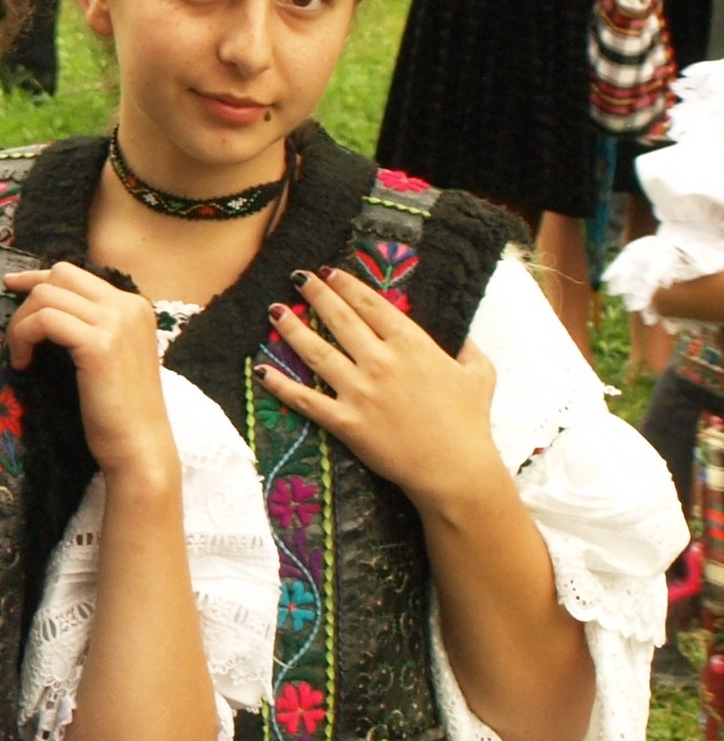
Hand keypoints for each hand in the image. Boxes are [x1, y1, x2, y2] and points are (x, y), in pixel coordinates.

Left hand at [1, 263, 176, 494]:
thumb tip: (44, 301)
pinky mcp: (99, 344)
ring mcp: (117, 322)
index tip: (11, 285)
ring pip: (47, 295)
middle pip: (60, 275)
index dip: (37, 277)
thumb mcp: (106, 354)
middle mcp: (129, 306)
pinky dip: (23, 337)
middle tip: (15, 332)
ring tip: (20, 355)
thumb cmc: (117, 408)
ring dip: (21, 323)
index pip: (75, 274)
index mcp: (134, 306)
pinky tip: (23, 363)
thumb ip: (89, 324)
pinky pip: (44, 320)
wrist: (138, 445)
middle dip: (27, 299)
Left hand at [260, 269, 502, 513]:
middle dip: (315, 295)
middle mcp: (381, 362)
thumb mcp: (480, 375)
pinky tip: (260, 370)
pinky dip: (279, 384)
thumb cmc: (470, 422)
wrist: (454, 468)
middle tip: (296, 278)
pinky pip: (304, 399)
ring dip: (291, 329)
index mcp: (413, 345)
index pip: (373, 305)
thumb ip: (468, 349)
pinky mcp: (345, 420)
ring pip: (316, 352)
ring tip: (275, 311)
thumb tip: (463, 334)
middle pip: (340, 320)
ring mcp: (360, 391)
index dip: (347, 286)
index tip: (329, 272)